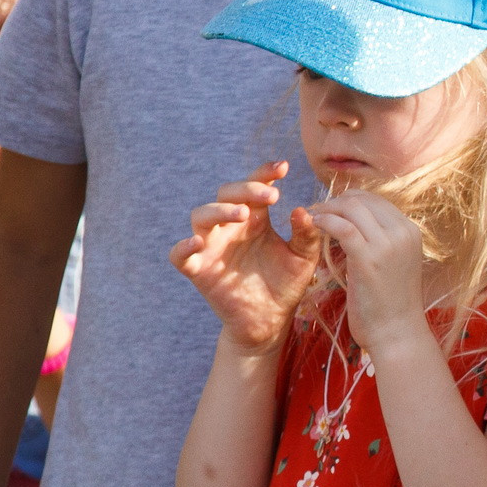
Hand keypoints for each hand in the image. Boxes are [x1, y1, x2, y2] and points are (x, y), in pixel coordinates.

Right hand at [171, 162, 321, 354]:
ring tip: (242, 214)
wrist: (272, 319)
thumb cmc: (286, 283)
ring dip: (218, 210)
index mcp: (256, 218)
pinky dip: (183, 247)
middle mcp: (231, 227)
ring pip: (200, 216)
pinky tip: (197, 242)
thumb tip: (304, 211)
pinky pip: (179, 255)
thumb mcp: (304, 257)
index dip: (265, 173)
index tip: (283, 167)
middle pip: (226, 194)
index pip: (255, 186)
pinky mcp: (198, 270)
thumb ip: (307, 234)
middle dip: (246, 189)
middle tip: (270, 197)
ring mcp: (212, 246)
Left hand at [302, 190, 428, 355]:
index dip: (352, 200)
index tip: (334, 209)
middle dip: (337, 201)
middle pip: (364, 200)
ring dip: (328, 209)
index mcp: (411, 231)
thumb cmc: (391, 304)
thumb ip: (383, 243)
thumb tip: (358, 227)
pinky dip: (326, 221)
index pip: (378, 201)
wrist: (397, 332)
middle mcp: (403, 232)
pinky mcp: (368, 258)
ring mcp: (388, 244)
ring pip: (353, 208)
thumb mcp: (396, 264)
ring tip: (314, 218)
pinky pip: (343, 227)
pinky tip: (315, 226)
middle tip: (319, 211)